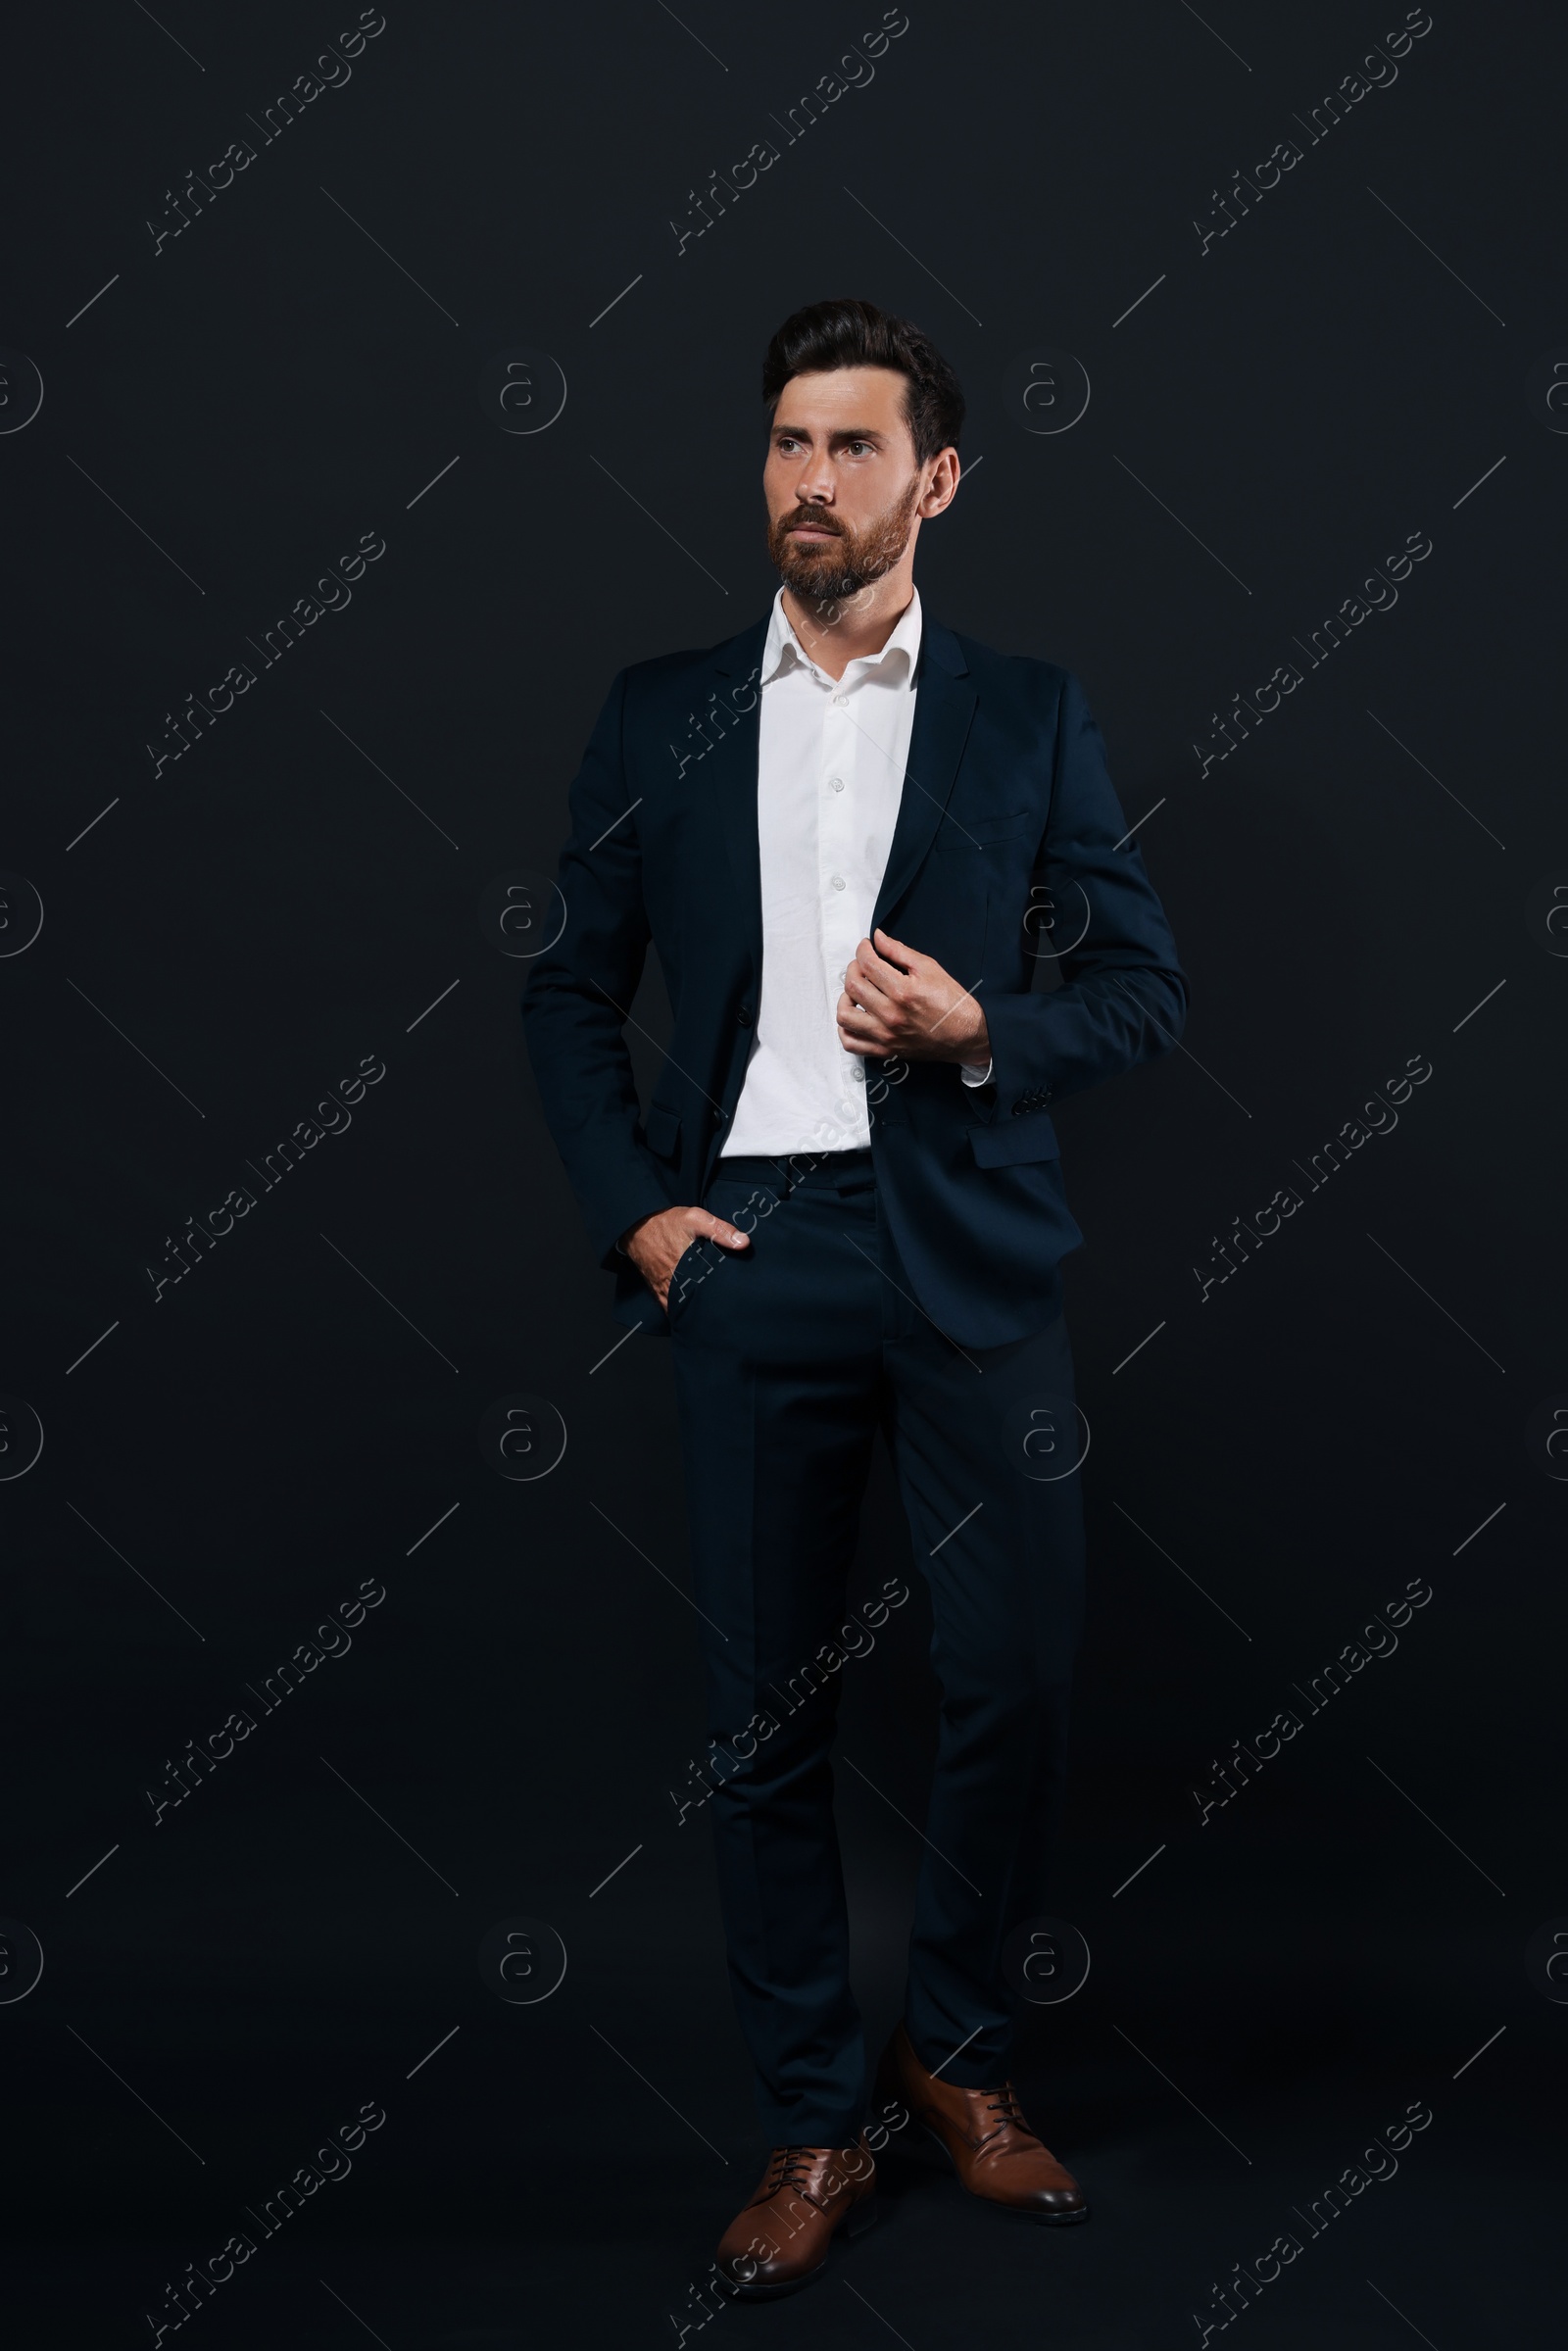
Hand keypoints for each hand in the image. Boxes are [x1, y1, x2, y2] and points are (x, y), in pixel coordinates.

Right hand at [620, 1204, 750, 1308]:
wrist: (636, 1225)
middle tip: (724, 1315)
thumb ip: (720, 1230)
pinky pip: (667, 1307)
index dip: (720, 1298)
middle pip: (694, 1303)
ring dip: (691, 1313)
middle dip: (708, 1309)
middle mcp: (673, 1281)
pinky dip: (677, 1312)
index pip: (707, 1290)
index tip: (732, 1302)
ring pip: (680, 1308)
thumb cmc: (666, 1222)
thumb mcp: (695, 1218)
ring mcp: (663, 1287)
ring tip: (708, 1319)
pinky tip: (688, 1316)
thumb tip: (744, 1242)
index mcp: (686, 1266)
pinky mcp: (656, 1289)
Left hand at [837, 929, 990, 1065]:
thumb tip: (878, 938)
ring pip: (845, 1015)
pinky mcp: (885, 1050)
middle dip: (854, 968)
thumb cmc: (952, 1003)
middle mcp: (891, 1015)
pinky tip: (856, 1015)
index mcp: (903, 991)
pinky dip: (845, 1029)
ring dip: (845, 998)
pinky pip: (851, 1043)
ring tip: (857, 991)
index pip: (867, 964)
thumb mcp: (930, 968)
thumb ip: (899, 951)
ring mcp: (886, 1035)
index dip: (862, 950)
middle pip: (853, 986)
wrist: (967, 1034)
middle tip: (863, 965)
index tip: (866, 947)